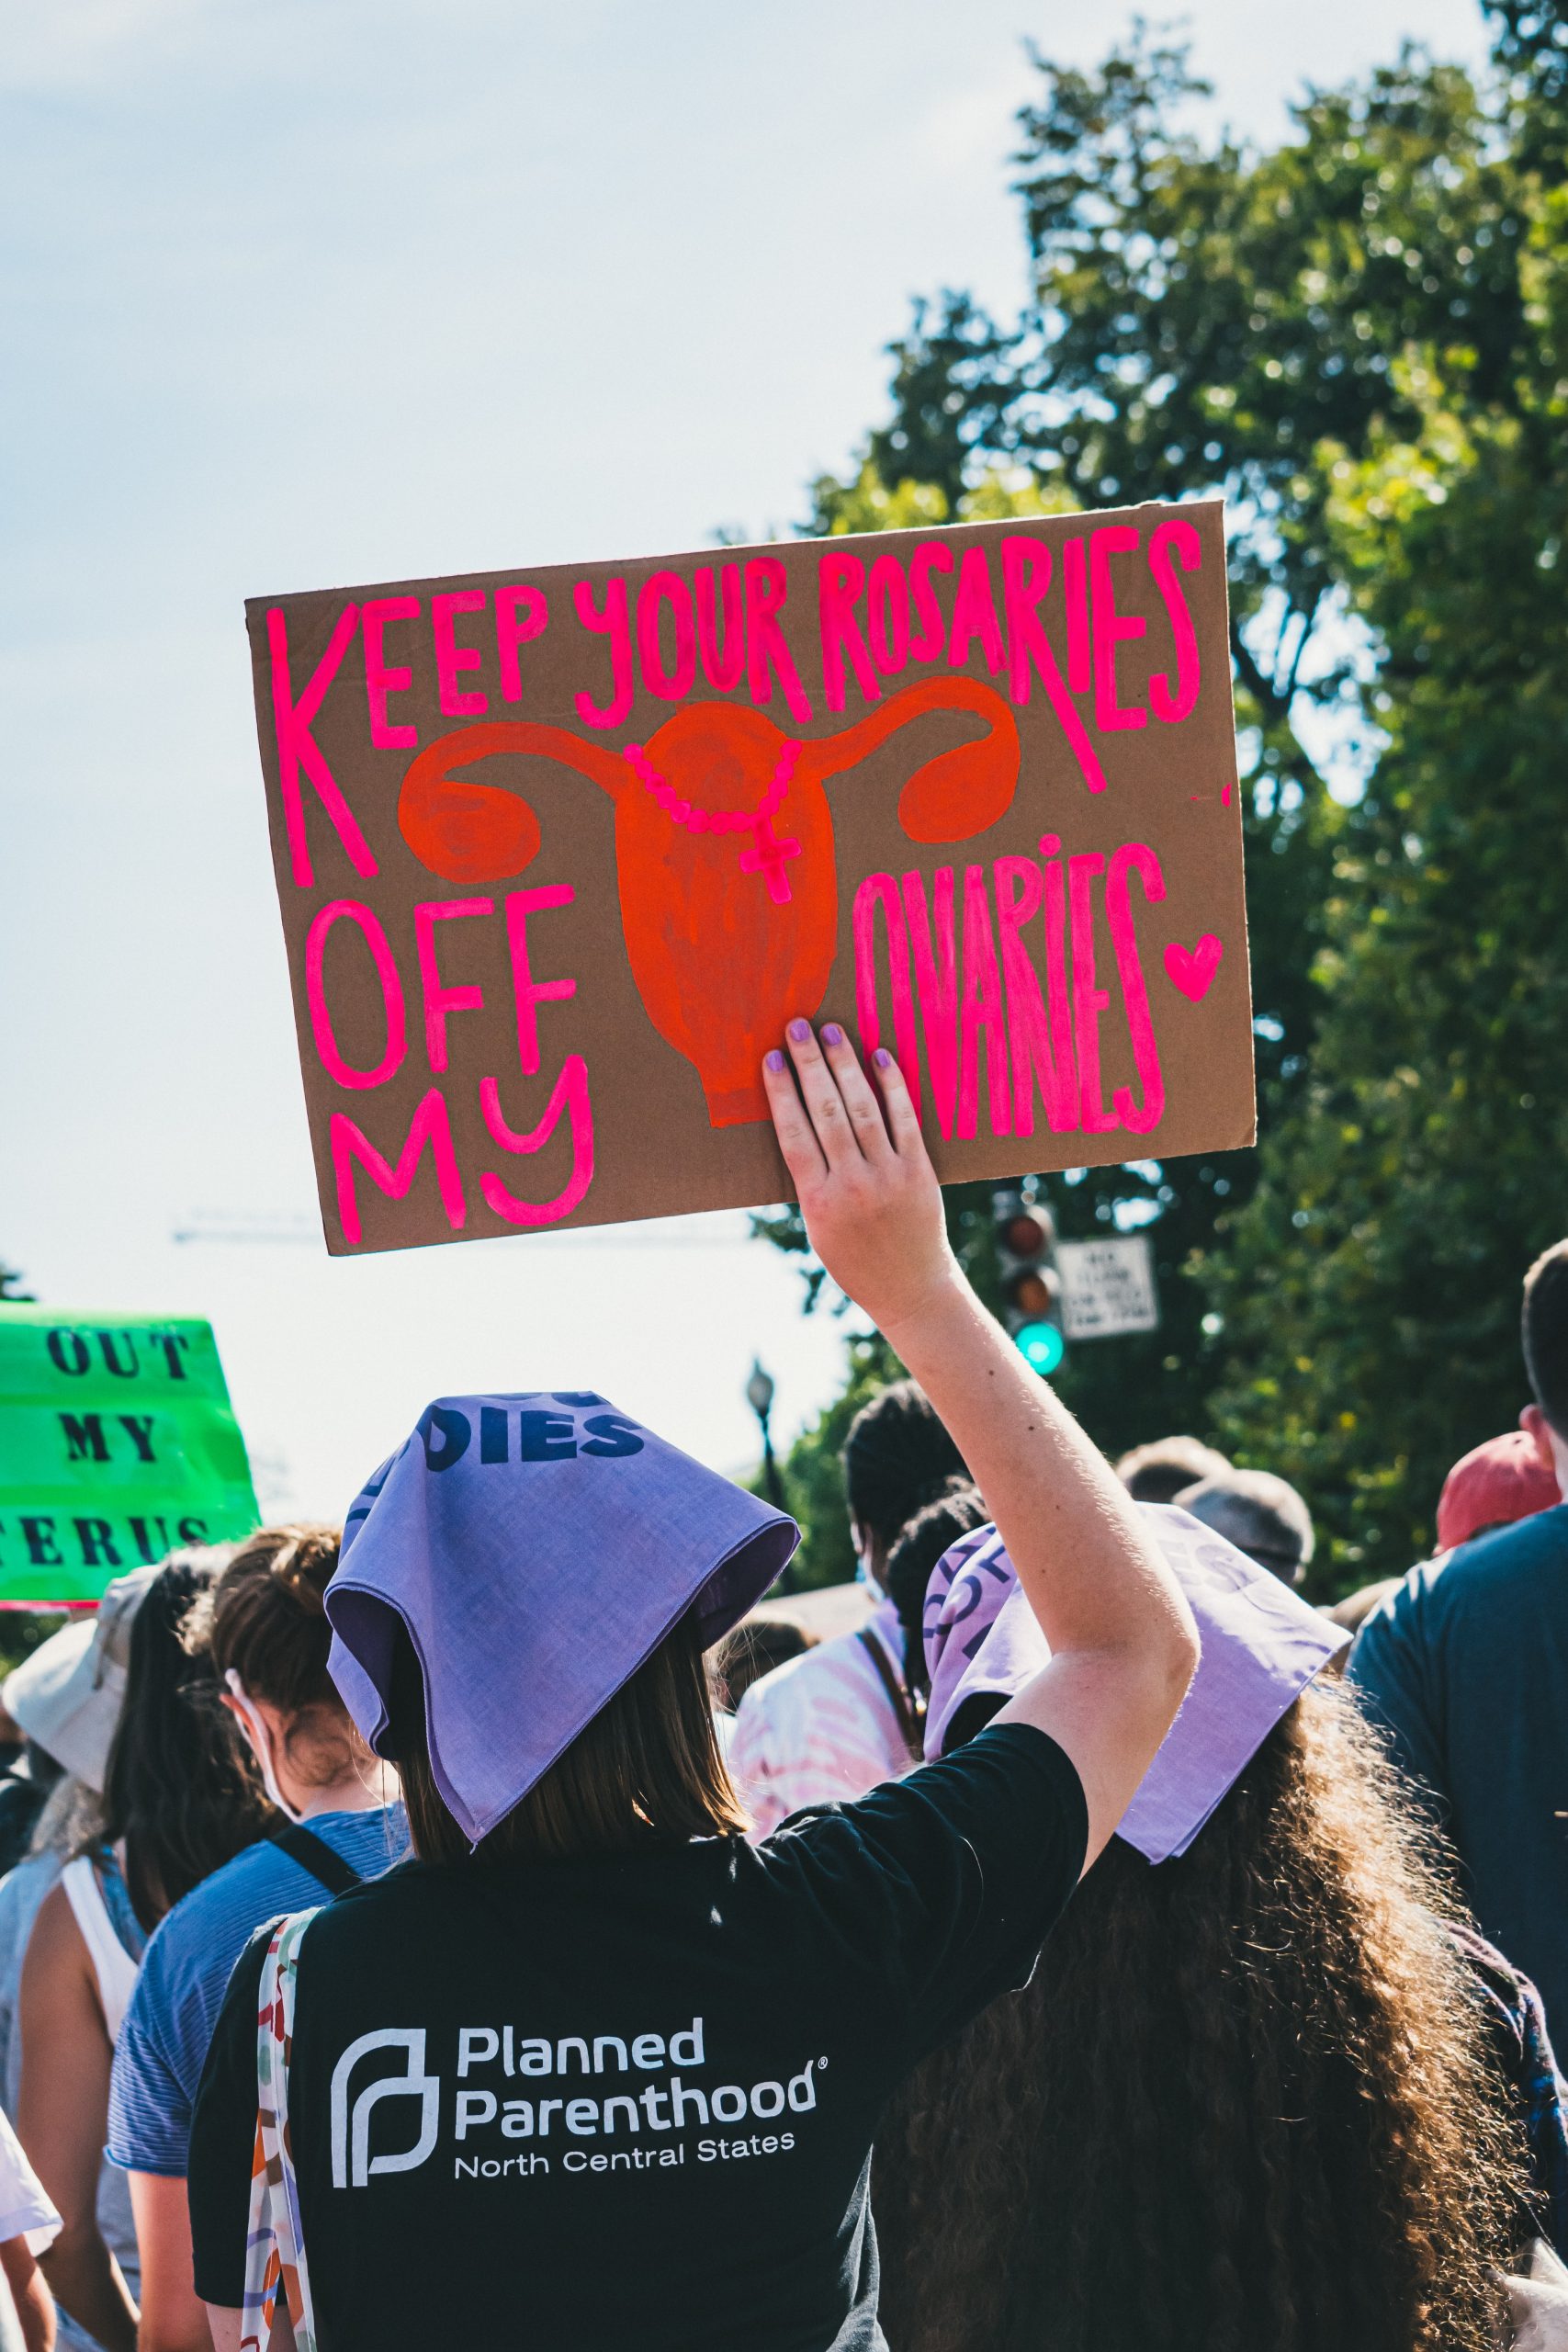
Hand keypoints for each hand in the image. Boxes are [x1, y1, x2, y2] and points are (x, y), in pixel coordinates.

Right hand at [762, 1021, 960, 1335]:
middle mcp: (852, 1185)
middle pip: (826, 1112)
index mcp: (819, 1202)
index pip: (794, 1135)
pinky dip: (893, 1086)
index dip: (782, 1093)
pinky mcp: (919, 1172)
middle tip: (798, 1027)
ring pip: (863, 1109)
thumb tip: (798, 1127)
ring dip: (846, 1065)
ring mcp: (889, 1176)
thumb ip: (810, 1183)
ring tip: (833, 1032)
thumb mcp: (819, 1230)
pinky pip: (905, 1120)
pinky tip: (881, 1057)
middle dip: (810, 1065)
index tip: (772, 1058)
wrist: (911, 1289)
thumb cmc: (857, 1261)